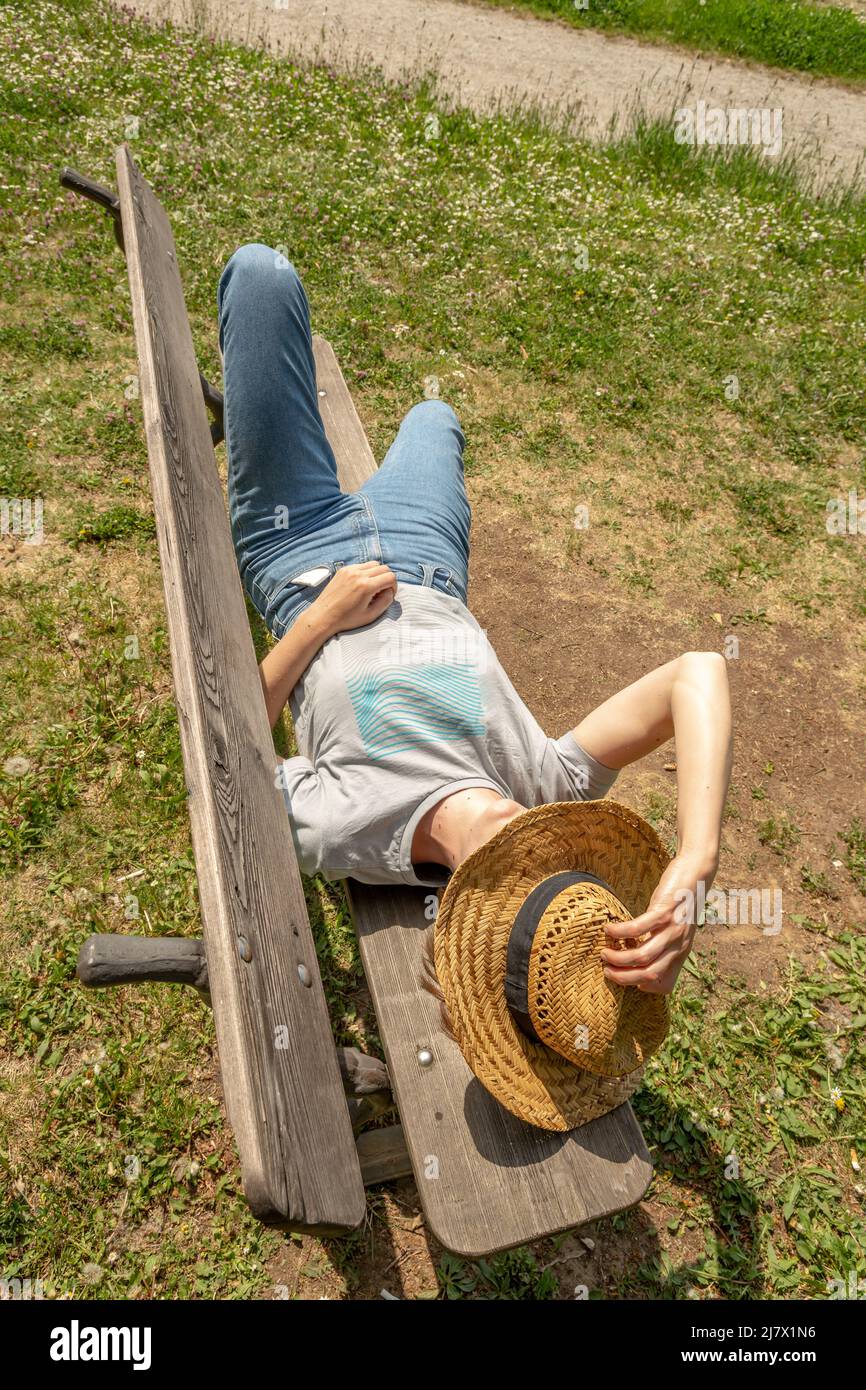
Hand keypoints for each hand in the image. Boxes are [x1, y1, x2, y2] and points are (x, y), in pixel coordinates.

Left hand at [311, 562, 396, 636]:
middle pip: (384, 568)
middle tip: (382, 591)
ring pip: (373, 564)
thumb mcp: (370, 615)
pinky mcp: (343, 570)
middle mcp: (358, 574)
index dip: (394, 586)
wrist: (324, 615)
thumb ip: (386, 601)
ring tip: (372, 587)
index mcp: (366, 586)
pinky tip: (361, 584)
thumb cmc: (346, 619)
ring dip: (377, 574)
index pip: (390, 577)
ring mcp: (350, 570)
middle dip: (387, 579)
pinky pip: (361, 565)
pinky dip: (366, 572)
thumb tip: (390, 591)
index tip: (389, 594)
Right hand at [599, 851, 716, 994]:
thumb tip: (638, 952)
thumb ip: (662, 942)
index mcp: (680, 952)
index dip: (644, 987)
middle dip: (624, 978)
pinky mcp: (663, 912)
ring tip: (604, 952)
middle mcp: (678, 946)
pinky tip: (609, 930)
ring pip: (642, 955)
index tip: (629, 978)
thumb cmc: (681, 901)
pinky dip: (620, 932)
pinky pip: (637, 928)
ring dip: (618, 958)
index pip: (664, 984)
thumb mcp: (675, 928)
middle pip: (649, 974)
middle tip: (607, 971)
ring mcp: (671, 929)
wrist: (697, 874)